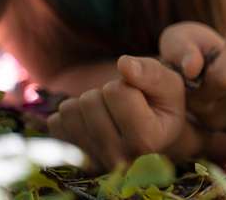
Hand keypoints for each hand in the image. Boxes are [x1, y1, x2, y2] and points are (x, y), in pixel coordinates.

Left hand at [47, 56, 185, 171]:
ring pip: (70, 110)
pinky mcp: (72, 161)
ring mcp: (92, 162)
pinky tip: (92, 123)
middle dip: (105, 93)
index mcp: (147, 140)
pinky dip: (73, 115)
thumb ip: (152, 73)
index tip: (139, 97)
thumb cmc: (161, 105)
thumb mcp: (170, 85)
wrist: (151, 134)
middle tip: (121, 106)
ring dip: (88, 103)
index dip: (126, 84)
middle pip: (90, 101)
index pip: (117, 92)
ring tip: (108, 113)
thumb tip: (124, 64)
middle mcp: (118, 158)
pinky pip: (55, 122)